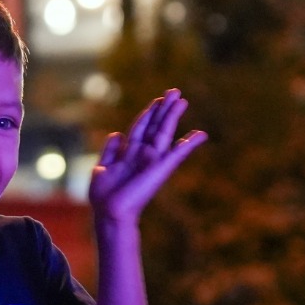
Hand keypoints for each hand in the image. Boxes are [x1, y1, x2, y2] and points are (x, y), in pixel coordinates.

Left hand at [89, 90, 204, 228]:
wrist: (110, 212)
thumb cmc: (103, 196)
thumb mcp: (102, 169)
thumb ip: (111, 151)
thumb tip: (117, 134)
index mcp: (129, 153)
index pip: (141, 127)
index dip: (150, 112)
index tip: (159, 99)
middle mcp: (143, 154)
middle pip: (156, 125)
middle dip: (164, 108)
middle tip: (175, 91)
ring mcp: (153, 160)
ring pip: (164, 132)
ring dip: (173, 116)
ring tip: (182, 100)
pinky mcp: (161, 168)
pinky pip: (178, 153)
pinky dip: (190, 144)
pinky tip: (201, 134)